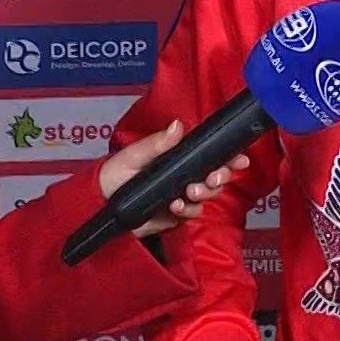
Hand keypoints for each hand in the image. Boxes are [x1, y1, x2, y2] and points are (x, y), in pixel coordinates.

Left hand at [97, 120, 250, 239]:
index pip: (208, 154)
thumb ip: (157, 144)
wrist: (100, 205)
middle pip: (215, 176)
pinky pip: (192, 213)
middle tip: (212, 178)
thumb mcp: (133, 156)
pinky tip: (174, 206)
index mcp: (175, 157)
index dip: (227, 157)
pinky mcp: (175, 215)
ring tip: (187, 193)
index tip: (239, 160)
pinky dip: (187, 209)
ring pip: (207, 195)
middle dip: (219, 177)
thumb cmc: (113, 174)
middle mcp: (182, 175)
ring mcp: (181, 195)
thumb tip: (178, 125)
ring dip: (203, 193)